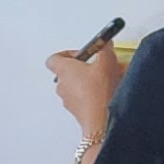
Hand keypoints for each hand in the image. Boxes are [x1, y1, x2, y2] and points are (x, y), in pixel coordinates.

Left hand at [46, 42, 124, 160]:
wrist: (102, 120)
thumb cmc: (99, 92)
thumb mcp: (107, 61)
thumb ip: (105, 48)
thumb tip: (105, 43)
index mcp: (63, 70)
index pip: (53, 59)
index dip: (67, 54)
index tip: (82, 53)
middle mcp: (62, 86)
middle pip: (68, 73)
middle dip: (84, 68)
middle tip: (98, 66)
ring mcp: (69, 101)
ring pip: (77, 87)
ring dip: (90, 82)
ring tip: (109, 80)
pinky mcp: (78, 112)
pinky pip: (84, 99)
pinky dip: (94, 94)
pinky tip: (110, 92)